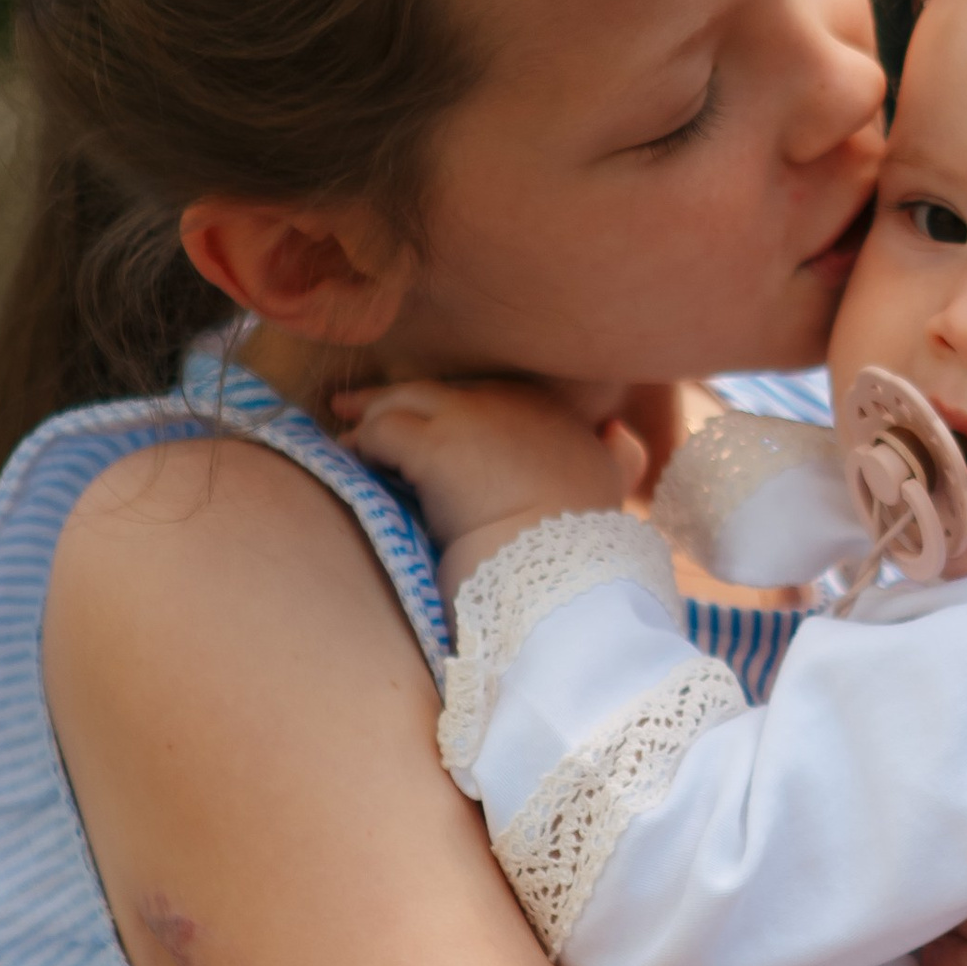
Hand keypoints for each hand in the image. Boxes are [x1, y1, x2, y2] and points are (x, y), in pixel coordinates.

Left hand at [334, 376, 637, 592]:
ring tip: (348, 439)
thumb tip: (618, 434)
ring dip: (373, 419)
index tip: (430, 419)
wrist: (564, 575)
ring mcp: (474, 417)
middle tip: (356, 407)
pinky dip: (363, 443)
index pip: (487, 392)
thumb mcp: (611, 486)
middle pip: (442, 389)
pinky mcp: (437, 446)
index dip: (452, 406)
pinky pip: (384, 431)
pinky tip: (351, 458)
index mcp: (555, 412)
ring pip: (405, 400)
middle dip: (398, 398)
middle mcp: (515, 402)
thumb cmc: (581, 548)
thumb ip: (616, 455)